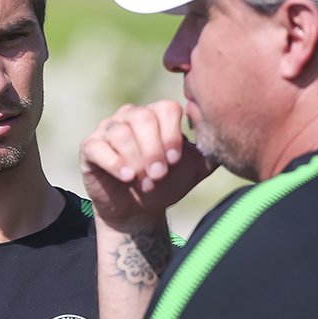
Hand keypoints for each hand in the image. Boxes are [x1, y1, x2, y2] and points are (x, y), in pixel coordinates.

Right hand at [81, 101, 213, 225]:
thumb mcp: (194, 169)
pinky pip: (98, 147)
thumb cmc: (166, 184)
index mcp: (157, 115)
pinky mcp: (90, 147)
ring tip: (145, 182)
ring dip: (136, 160)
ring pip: (120, 133)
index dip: (171, 134)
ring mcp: (108, 129)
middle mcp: (131, 116)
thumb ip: (210, 151)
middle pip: (142, 118)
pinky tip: (127, 177)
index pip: (166, 109)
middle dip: (153, 149)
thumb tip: (227, 135)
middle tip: (160, 174)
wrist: (138, 209)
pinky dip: (114, 162)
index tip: (175, 160)